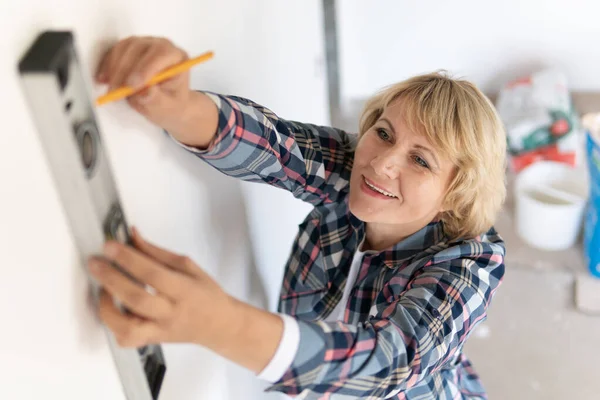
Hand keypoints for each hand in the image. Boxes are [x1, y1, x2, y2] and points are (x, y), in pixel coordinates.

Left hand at [88, 227, 236, 349]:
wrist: (218, 325)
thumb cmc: (205, 294)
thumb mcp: (188, 266)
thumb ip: (157, 253)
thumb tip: (132, 236)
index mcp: (184, 290)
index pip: (153, 274)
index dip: (129, 259)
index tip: (110, 246)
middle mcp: (171, 313)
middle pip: (137, 298)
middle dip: (111, 278)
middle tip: (95, 263)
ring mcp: (160, 330)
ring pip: (127, 327)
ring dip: (107, 306)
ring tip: (102, 288)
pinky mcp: (152, 340)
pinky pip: (127, 339)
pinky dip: (113, 324)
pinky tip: (112, 308)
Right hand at [94, 36, 192, 132]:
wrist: (166, 102)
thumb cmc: (170, 103)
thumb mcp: (167, 107)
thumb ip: (158, 100)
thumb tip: (146, 91)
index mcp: (177, 57)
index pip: (161, 54)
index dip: (145, 68)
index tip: (132, 86)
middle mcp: (161, 45)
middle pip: (139, 48)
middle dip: (125, 70)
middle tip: (117, 91)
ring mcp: (144, 44)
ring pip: (124, 48)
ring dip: (114, 68)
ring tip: (112, 89)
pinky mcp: (129, 48)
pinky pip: (114, 51)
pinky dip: (107, 65)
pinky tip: (104, 80)